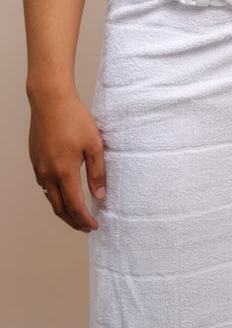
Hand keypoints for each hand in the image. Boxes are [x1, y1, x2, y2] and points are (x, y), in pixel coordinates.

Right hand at [28, 88, 105, 231]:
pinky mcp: (35, 160)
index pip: (75, 206)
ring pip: (50, 198)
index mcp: (64, 171)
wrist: (50, 100)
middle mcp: (47, 173)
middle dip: (73, 221)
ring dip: (63, 209)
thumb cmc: (74, 119)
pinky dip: (55, 196)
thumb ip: (97, 173)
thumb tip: (99, 196)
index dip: (85, 220)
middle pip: (59, 208)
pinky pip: (44, 185)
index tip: (94, 226)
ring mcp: (39, 167)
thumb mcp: (94, 145)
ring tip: (77, 214)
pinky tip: (65, 192)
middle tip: (85, 227)